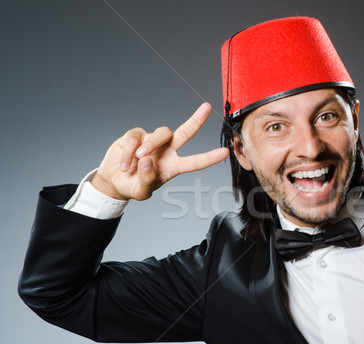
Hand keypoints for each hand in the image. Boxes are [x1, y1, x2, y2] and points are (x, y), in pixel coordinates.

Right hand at [91, 103, 228, 200]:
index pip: (195, 162)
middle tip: (207, 107)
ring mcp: (152, 141)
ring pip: (160, 134)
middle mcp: (167, 151)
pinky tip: (124, 164)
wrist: (114, 181)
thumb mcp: (141, 192)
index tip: (225, 152)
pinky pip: (135, 137)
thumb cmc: (133, 186)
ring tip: (138, 160)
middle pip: (185, 132)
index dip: (210, 157)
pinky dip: (129, 152)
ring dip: (150, 146)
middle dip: (196, 120)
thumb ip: (147, 180)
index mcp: (174, 166)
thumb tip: (148, 161)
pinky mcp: (136, 135)